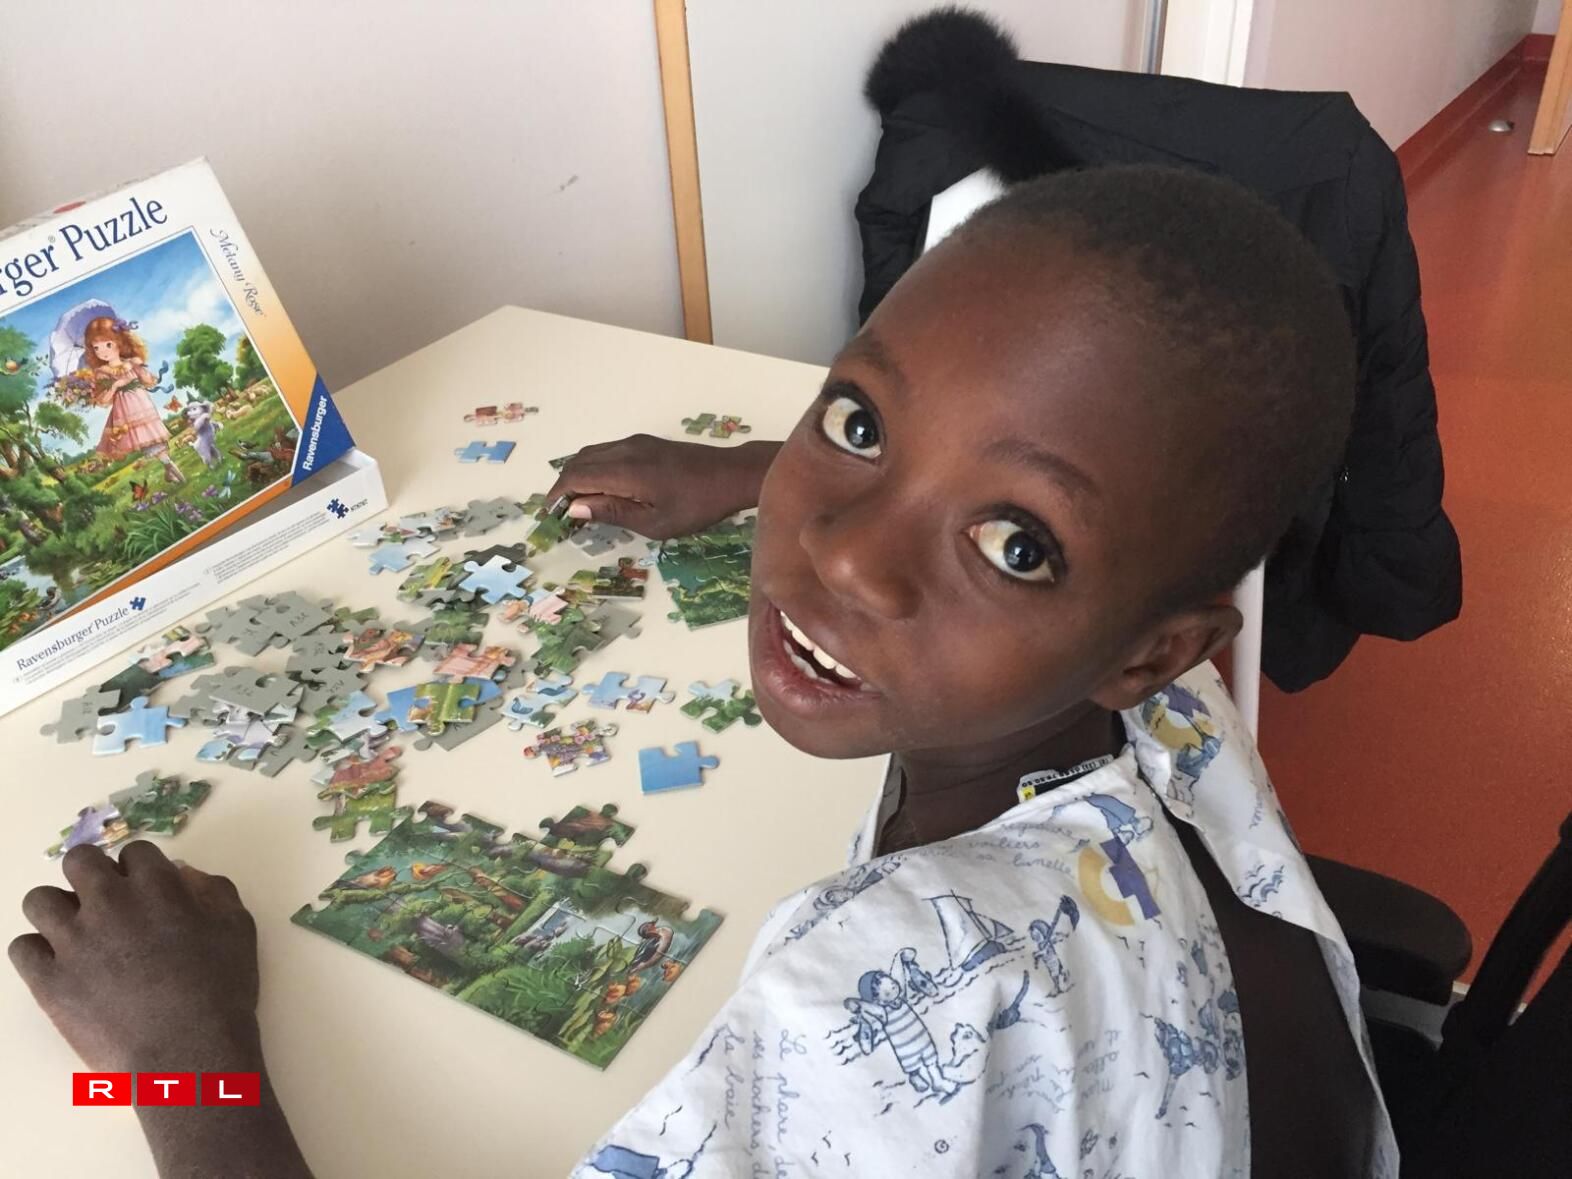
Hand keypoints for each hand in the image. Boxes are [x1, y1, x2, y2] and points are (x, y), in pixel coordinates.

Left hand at [10, 841, 261, 1072]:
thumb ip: (212, 891)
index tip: (147, 892)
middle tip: (107, 904)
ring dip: (58, 910)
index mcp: (156, 887)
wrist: (187, 1055)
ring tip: (77, 934)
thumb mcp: (238, 929)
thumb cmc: (222, 991)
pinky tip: (62, 967)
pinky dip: (39, 953)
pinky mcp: (48, 981)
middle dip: (92, 875)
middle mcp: (108, 904)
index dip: (141, 870)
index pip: (134, 852)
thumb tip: (181, 874)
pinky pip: (22, 948)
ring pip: (39, 900)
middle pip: (79, 861)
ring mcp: (72, 942)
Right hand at [546, 434, 779, 539]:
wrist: (730, 475)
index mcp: (626, 471)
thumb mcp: (655, 522)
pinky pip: (607, 451)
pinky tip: (601, 487)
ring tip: (578, 502)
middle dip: (564, 485)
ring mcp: (636, 443)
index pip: (576, 477)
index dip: (558, 495)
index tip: (550, 514)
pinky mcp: (645, 443)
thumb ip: (613, 512)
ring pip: (592, 453)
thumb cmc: (697, 506)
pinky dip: (594, 467)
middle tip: (560, 512)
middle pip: (579, 461)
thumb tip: (576, 507)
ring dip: (578, 475)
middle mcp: (625, 450)